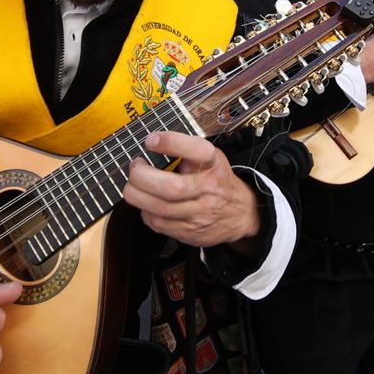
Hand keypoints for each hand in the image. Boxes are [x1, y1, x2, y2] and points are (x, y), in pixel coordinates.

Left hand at [125, 132, 261, 246]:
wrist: (241, 213)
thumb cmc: (217, 180)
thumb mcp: (212, 158)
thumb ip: (187, 150)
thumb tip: (151, 144)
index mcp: (214, 164)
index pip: (197, 151)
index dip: (171, 143)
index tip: (151, 141)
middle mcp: (209, 189)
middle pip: (171, 188)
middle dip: (142, 177)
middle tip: (135, 167)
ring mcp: (200, 213)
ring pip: (160, 209)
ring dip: (136, 195)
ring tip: (132, 185)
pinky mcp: (190, 232)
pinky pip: (158, 223)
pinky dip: (145, 211)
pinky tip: (146, 203)